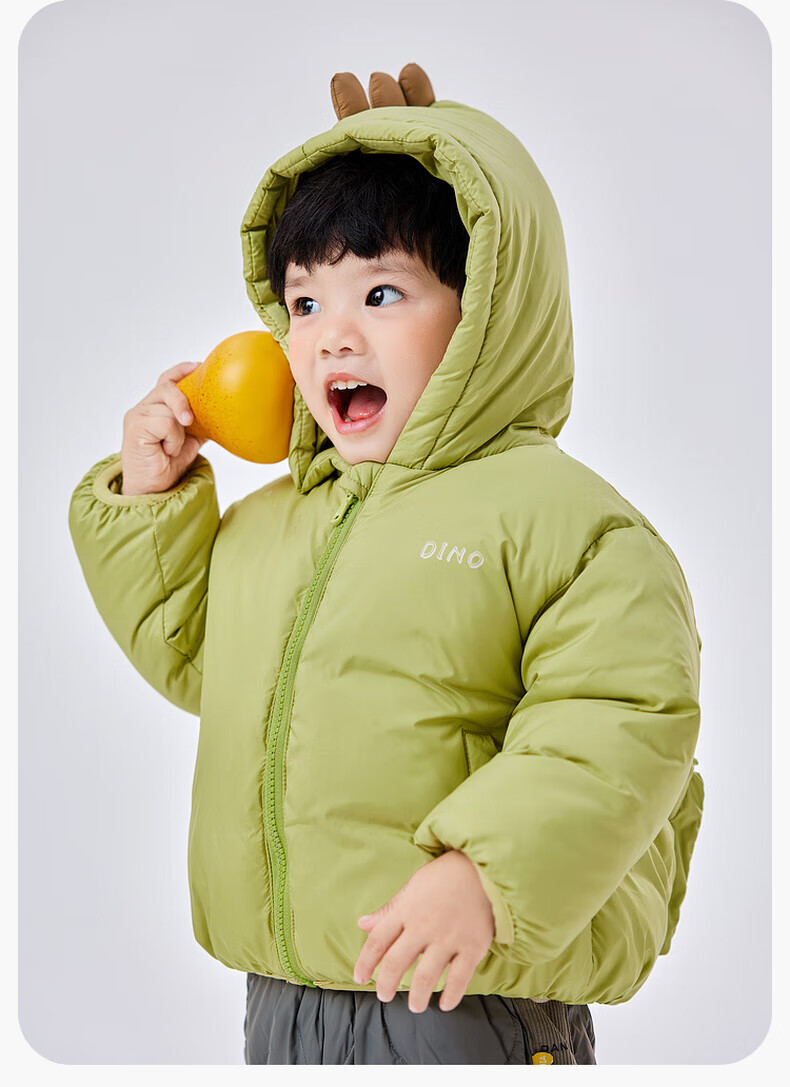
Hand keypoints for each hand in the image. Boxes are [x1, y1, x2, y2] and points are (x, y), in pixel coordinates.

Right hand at [120, 361, 207, 494]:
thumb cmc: (167, 467)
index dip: (181, 371)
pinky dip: (173, 439)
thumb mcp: (189, 442)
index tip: (198, 366)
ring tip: (170, 449)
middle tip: (189, 421)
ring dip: (179, 432)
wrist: (153, 490)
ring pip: (170, 408)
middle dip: (183, 401)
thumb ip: (198, 425)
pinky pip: (166, 421)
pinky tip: (166, 451)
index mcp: (155, 408)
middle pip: (167, 386)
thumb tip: (221, 415)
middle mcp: (143, 408)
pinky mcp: (135, 426)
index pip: (166, 380)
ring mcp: (137, 416)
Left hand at [353, 849, 494, 1013]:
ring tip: (414, 1006)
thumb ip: (389, 910)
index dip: (365, 963)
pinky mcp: (471, 947)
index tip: (360, 978)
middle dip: (386, 984)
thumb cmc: (444, 877)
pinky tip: (444, 1004)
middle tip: (384, 995)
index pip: (378, 941)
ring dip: (416, 997)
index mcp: (406, 910)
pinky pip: (459, 979)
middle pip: (396, 963)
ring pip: (425, 977)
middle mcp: (423, 927)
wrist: (482, 869)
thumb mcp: (412, 887)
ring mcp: (448, 939)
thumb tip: (362, 924)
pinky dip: (451, 995)